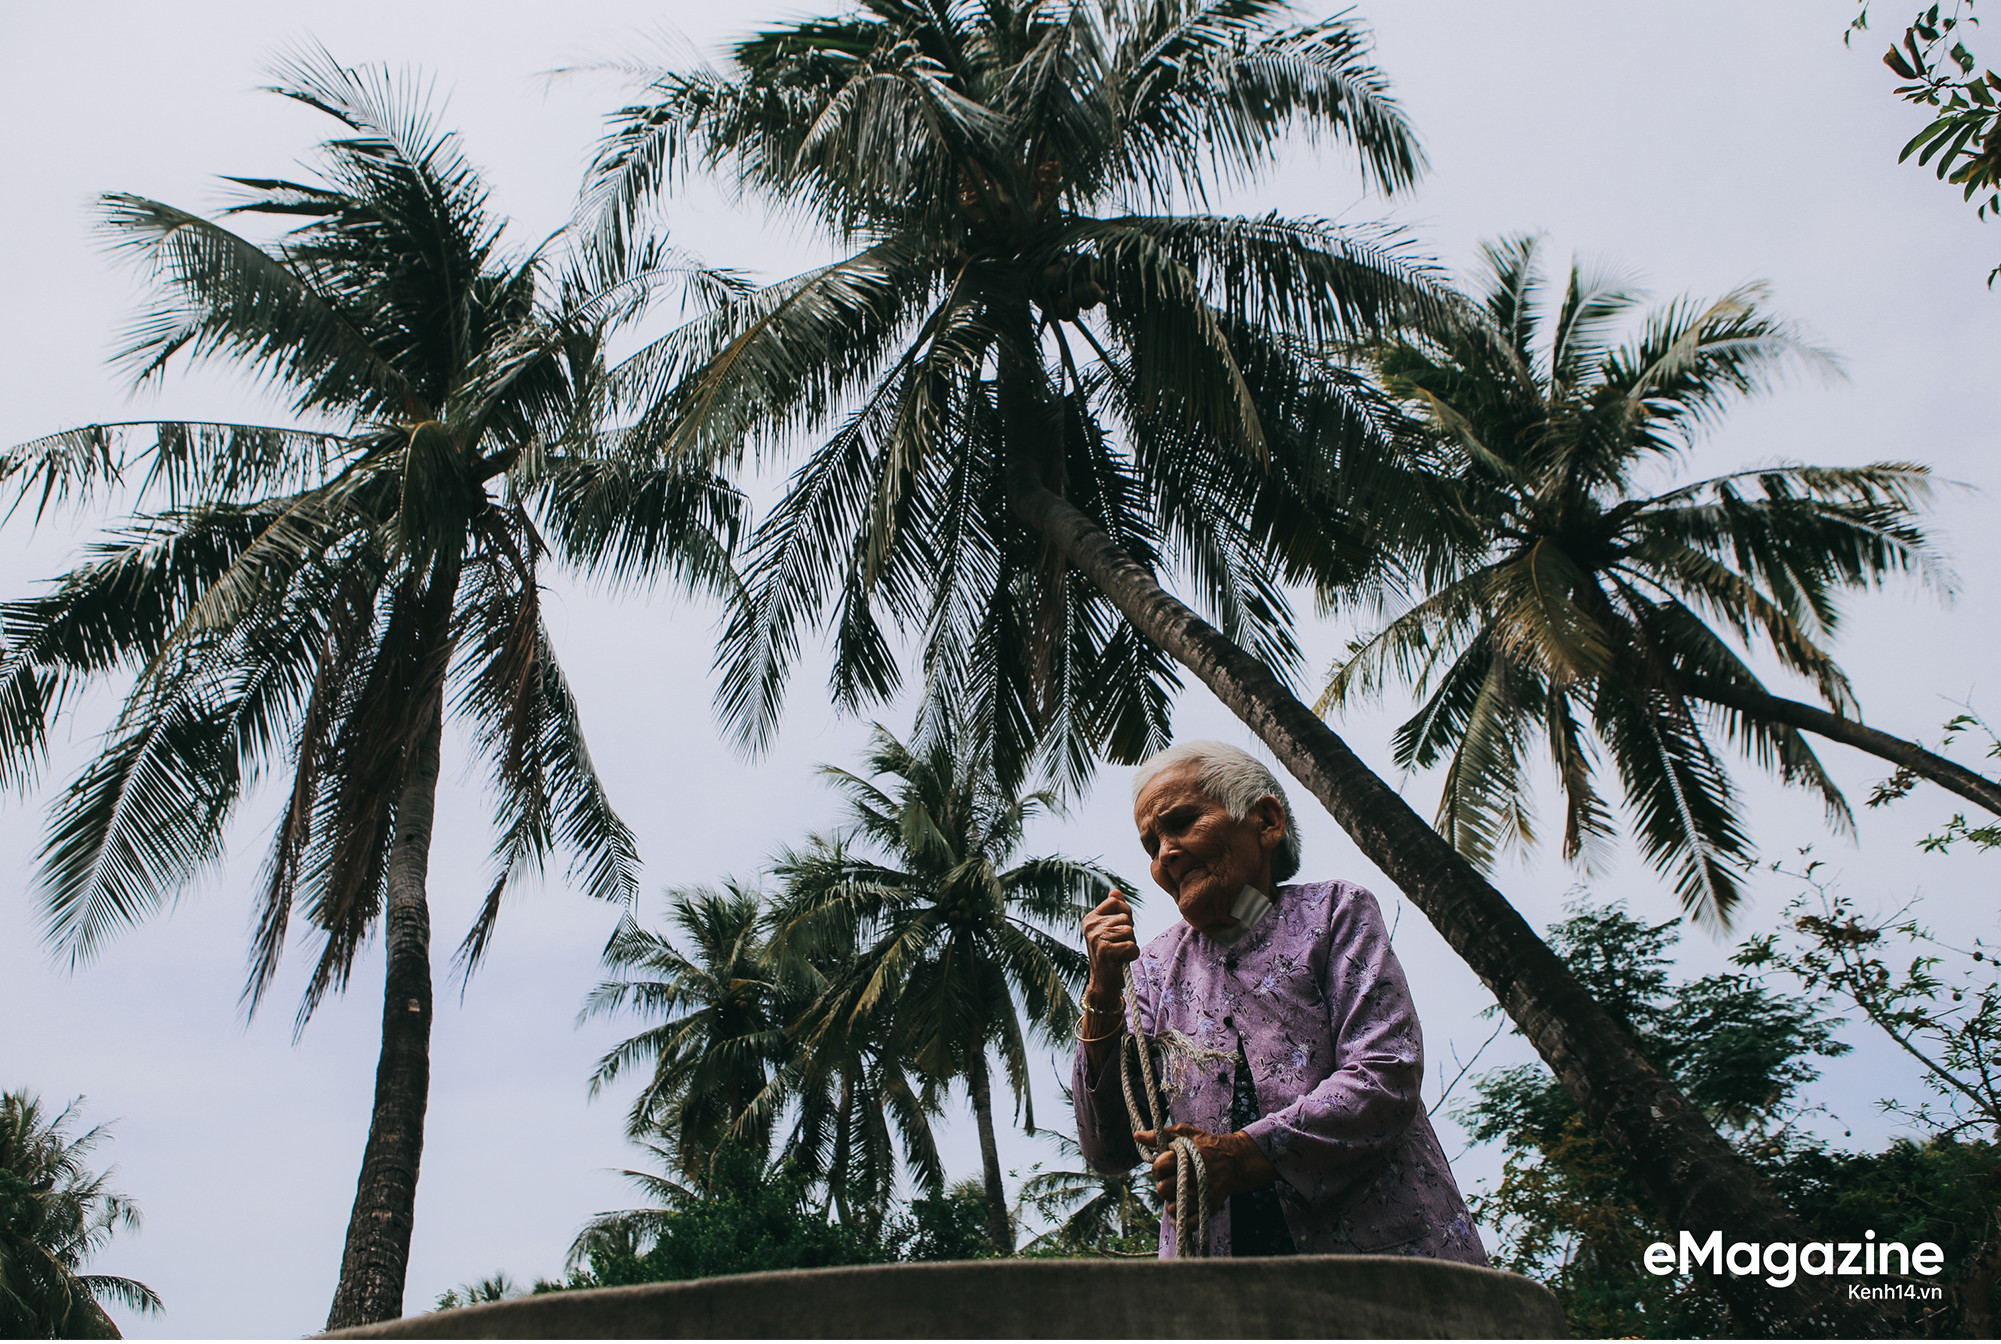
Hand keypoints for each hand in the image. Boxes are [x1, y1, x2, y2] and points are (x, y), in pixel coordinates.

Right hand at [1082, 890, 1137, 999]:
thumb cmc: (1110, 954)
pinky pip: (1132, 946)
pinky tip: (1121, 961)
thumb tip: (1116, 891)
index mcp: (1090, 918)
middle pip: (1125, 918)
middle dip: (1128, 933)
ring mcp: (1097, 939)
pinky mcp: (1106, 952)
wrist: (1103, 983)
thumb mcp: (1110, 929)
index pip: (1117, 902)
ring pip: (1130, 931)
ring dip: (1130, 944)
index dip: (1124, 916)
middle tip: (1117, 946)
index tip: (1117, 931)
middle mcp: (1091, 927)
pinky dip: (1132, 955)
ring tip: (1119, 953)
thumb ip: (1114, 909)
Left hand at [1135, 1124, 1277, 1212]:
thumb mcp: (1184, 1133)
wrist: (1235, 1161)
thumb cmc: (1206, 1144)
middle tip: (1173, 1180)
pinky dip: (1180, 1221)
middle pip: (1162, 1189)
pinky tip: (1181, 1211)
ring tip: (1179, 1193)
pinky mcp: (1208, 1208)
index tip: (1165, 1165)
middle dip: (1164, 1185)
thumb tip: (1137, 1136)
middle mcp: (1192, 1177)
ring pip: (1172, 1208)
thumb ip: (1160, 1135)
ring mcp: (1201, 1194)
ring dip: (1172, 1201)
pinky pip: (1187, 1224)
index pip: (1159, 1167)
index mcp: (1184, 1158)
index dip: (1158, 1167)